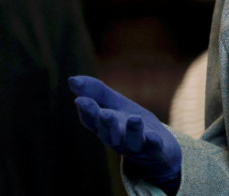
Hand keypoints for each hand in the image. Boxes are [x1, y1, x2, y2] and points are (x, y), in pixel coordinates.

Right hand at [69, 76, 181, 193]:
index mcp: (104, 126)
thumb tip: (71, 80)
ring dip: (132, 131)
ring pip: (132, 140)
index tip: (80, 100)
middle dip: (106, 124)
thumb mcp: (113, 104)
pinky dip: (153, 142)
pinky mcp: (156, 149)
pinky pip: (154, 147)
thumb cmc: (128, 122)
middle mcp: (118, 138)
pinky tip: (153, 135)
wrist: (158, 148)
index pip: (92, 120)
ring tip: (135, 119)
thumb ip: (95, 91)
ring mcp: (137, 145)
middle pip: (109, 133)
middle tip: (104, 114)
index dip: (86, 111)